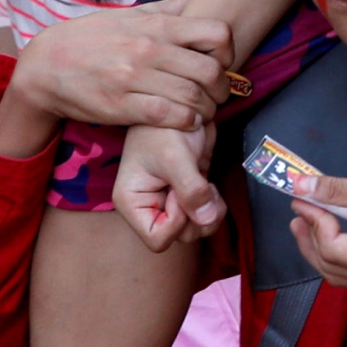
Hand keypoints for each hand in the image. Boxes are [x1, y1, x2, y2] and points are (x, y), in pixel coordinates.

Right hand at [10, 7, 234, 133]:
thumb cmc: (92, 38)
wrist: (45, 65)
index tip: (222, 63)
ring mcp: (134, 78)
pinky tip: (185, 121)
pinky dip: (185, 122)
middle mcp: (148, 50)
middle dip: (222, 88)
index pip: (216, 33)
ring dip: (206, 110)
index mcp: (155, 26)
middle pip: (210, 71)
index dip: (228, 51)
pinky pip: (168, 116)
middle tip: (218, 95)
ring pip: (193, 97)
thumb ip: (168, 9)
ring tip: (203, 112)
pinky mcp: (121, 106)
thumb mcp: (129, 14)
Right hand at [113, 121, 220, 249]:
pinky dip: (214, 207)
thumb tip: (207, 219)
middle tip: (201, 187)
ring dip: (209, 213)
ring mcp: (169, 203)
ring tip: (208, 186)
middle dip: (197, 217)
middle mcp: (148, 208)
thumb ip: (191, 189)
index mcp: (132, 203)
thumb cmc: (164, 127)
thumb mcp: (175, 157)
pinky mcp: (187, 195)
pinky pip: (205, 216)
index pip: (157, 239)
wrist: (179, 107)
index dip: (176, 221)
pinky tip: (210, 185)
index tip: (178, 192)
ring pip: (195, 229)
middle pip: (180, 237)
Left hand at [287, 157, 346, 295]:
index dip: (313, 220)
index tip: (303, 196)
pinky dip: (342, 259)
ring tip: (309, 225)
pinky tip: (335, 238)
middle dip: (310, 239)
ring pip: (344, 277)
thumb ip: (334, 190)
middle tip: (298, 211)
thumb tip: (298, 185)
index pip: (331, 248)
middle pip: (332, 269)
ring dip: (323, 252)